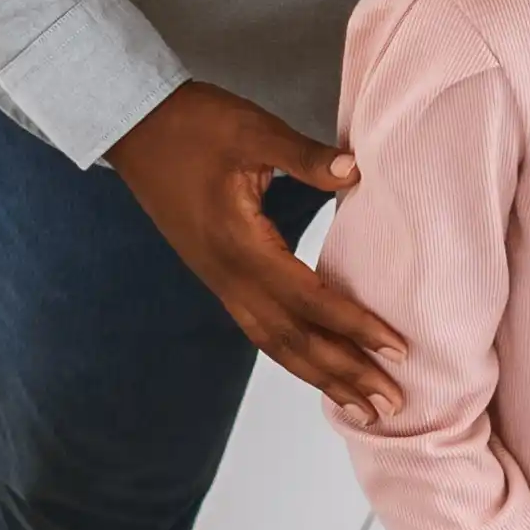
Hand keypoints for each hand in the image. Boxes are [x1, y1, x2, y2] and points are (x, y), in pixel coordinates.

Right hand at [106, 82, 404, 419]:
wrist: (132, 125)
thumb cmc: (191, 123)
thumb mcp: (252, 130)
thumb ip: (304, 156)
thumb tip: (356, 171)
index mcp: (240, 244)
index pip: (309, 299)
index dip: (355, 327)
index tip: (397, 350)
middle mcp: (228, 274)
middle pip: (292, 339)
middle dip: (343, 373)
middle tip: (391, 405)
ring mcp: (218, 279)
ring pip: (273, 342)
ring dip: (318, 375)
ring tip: (359, 406)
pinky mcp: (215, 274)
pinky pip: (258, 328)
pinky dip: (292, 354)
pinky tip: (314, 364)